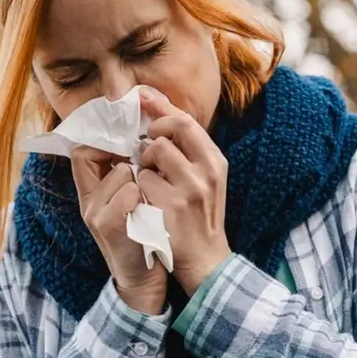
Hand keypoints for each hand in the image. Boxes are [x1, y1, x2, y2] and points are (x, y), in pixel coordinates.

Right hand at [70, 146, 166, 313]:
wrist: (143, 282)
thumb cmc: (142, 237)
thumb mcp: (127, 205)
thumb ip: (123, 178)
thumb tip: (137, 142)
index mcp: (90, 194)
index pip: (82, 151)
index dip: (104, 141)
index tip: (129, 143)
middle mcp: (88, 202)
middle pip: (93, 155)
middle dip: (123, 155)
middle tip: (143, 162)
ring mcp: (95, 213)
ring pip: (121, 171)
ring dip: (141, 177)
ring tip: (150, 196)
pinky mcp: (109, 225)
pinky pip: (128, 191)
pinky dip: (143, 196)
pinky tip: (150, 211)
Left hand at [136, 90, 230, 295]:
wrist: (205, 260)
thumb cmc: (199, 217)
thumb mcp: (206, 180)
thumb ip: (189, 151)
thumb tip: (161, 114)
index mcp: (216, 162)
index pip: (188, 121)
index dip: (162, 107)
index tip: (143, 97)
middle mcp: (208, 171)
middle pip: (175, 127)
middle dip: (154, 131)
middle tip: (145, 143)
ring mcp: (190, 188)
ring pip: (154, 152)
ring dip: (144, 162)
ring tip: (150, 179)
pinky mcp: (171, 206)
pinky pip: (143, 180)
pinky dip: (139, 186)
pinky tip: (147, 199)